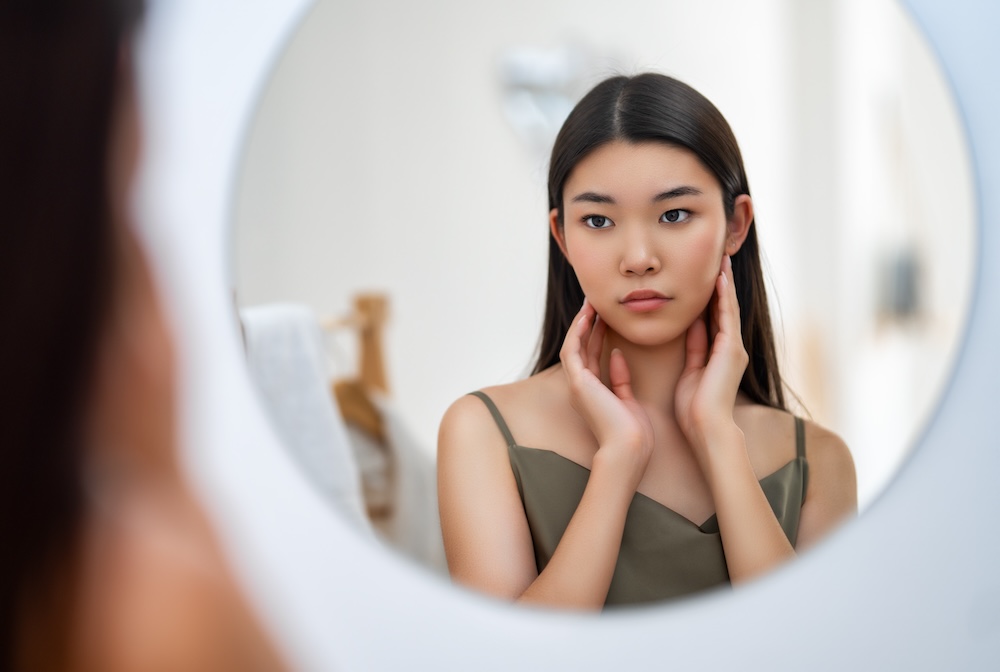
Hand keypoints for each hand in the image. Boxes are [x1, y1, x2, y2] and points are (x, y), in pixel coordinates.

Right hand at [560, 299, 653, 488]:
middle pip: (580, 347)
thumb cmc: (633, 431)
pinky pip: (573, 352)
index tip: (605, 315)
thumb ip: (620, 378)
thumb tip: (617, 354)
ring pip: (573, 346)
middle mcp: (580, 386)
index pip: (591, 355)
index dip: (597, 333)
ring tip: (590, 304)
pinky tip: (586, 318)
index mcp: (591, 391)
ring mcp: (577, 385)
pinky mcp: (578, 383)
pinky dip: (577, 334)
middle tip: (595, 302)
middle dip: (587, 324)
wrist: (629, 448)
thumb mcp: (627, 398)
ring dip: (580, 324)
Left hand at [674, 255, 748, 461]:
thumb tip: (692, 327)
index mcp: (720, 354)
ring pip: (729, 309)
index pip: (715, 318)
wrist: (706, 427)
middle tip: (719, 259)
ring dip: (726, 285)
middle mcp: (731, 348)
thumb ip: (695, 349)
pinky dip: (724, 298)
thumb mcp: (691, 371)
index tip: (707, 276)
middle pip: (725, 308)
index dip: (712, 297)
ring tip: (723, 261)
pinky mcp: (731, 350)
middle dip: (722, 285)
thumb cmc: (694, 408)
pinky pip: (727, 318)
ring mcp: (733, 348)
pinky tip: (721, 281)